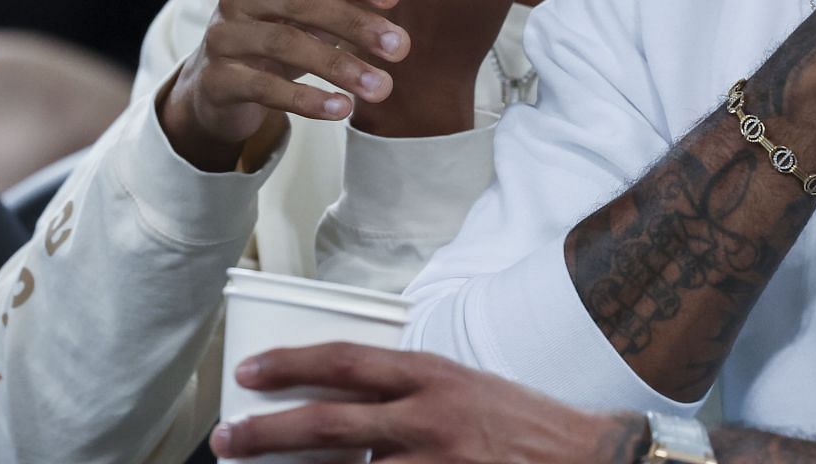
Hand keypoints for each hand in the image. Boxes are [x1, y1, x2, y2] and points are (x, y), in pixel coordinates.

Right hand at [160, 0, 410, 172]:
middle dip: (356, 24)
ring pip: (286, 44)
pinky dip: (308, 100)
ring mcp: (223, 34)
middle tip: (401, 48)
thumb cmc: (282, 30)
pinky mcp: (217, 78)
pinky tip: (343, 109)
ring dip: (340, 67)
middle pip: (303, 2)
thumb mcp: (318, 5)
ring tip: (382, 87)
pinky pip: (266, 88)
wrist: (221, 80)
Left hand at [213, 343, 646, 462]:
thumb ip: (415, 392)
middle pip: (329, 422)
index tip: (251, 372)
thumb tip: (354, 403)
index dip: (293, 364)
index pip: (347, 362)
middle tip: (227, 439)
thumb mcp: (468, 388)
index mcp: (433, 376)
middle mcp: (426, 418)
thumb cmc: (526, 426)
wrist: (588, 458)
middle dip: (269, 432)